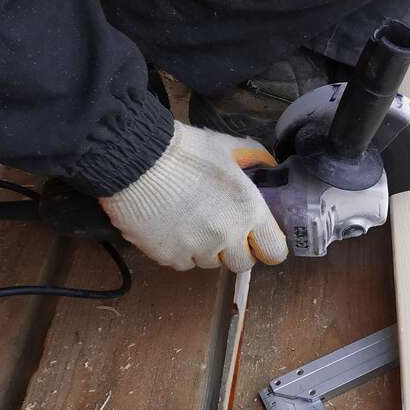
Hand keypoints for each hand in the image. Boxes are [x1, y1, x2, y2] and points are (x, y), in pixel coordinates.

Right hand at [100, 121, 288, 272]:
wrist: (135, 159)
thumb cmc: (184, 150)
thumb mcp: (226, 146)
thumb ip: (253, 158)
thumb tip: (269, 166)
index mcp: (248, 211)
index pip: (274, 252)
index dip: (265, 245)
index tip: (256, 238)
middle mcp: (227, 236)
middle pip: (242, 263)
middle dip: (234, 249)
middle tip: (220, 228)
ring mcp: (197, 249)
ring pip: (210, 263)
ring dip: (205, 248)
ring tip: (190, 222)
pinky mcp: (169, 256)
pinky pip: (181, 262)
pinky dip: (179, 250)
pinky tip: (170, 227)